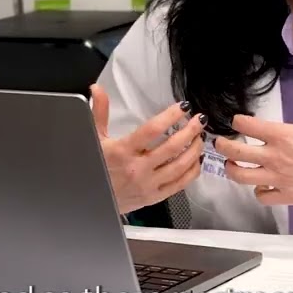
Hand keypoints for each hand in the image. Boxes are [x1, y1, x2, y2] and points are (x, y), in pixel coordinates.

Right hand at [90, 84, 204, 214]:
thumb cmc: (94, 169)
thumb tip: (98, 90)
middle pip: (172, 147)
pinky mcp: (154, 198)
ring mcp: (148, 184)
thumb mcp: (95, 139)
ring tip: (201, 137)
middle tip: (200, 120)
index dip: (170, 116)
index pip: (152, 130)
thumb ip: (99, 112)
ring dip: (194, 149)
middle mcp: (137, 168)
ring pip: (180, 166)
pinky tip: (197, 160)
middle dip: (190, 131)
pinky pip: (180, 184)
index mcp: (123, 151)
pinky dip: (192, 171)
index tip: (183, 107)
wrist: (91, 201)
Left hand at [216, 74, 292, 210]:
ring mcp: (279, 179)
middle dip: (223, 146)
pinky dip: (258, 191)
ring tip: (231, 165)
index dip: (238, 121)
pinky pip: (262, 196)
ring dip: (232, 170)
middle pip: (236, 152)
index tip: (237, 121)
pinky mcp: (288, 196)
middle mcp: (276, 157)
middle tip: (220, 142)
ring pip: (242, 177)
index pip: (248, 126)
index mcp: (284, 135)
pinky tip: (261, 185)